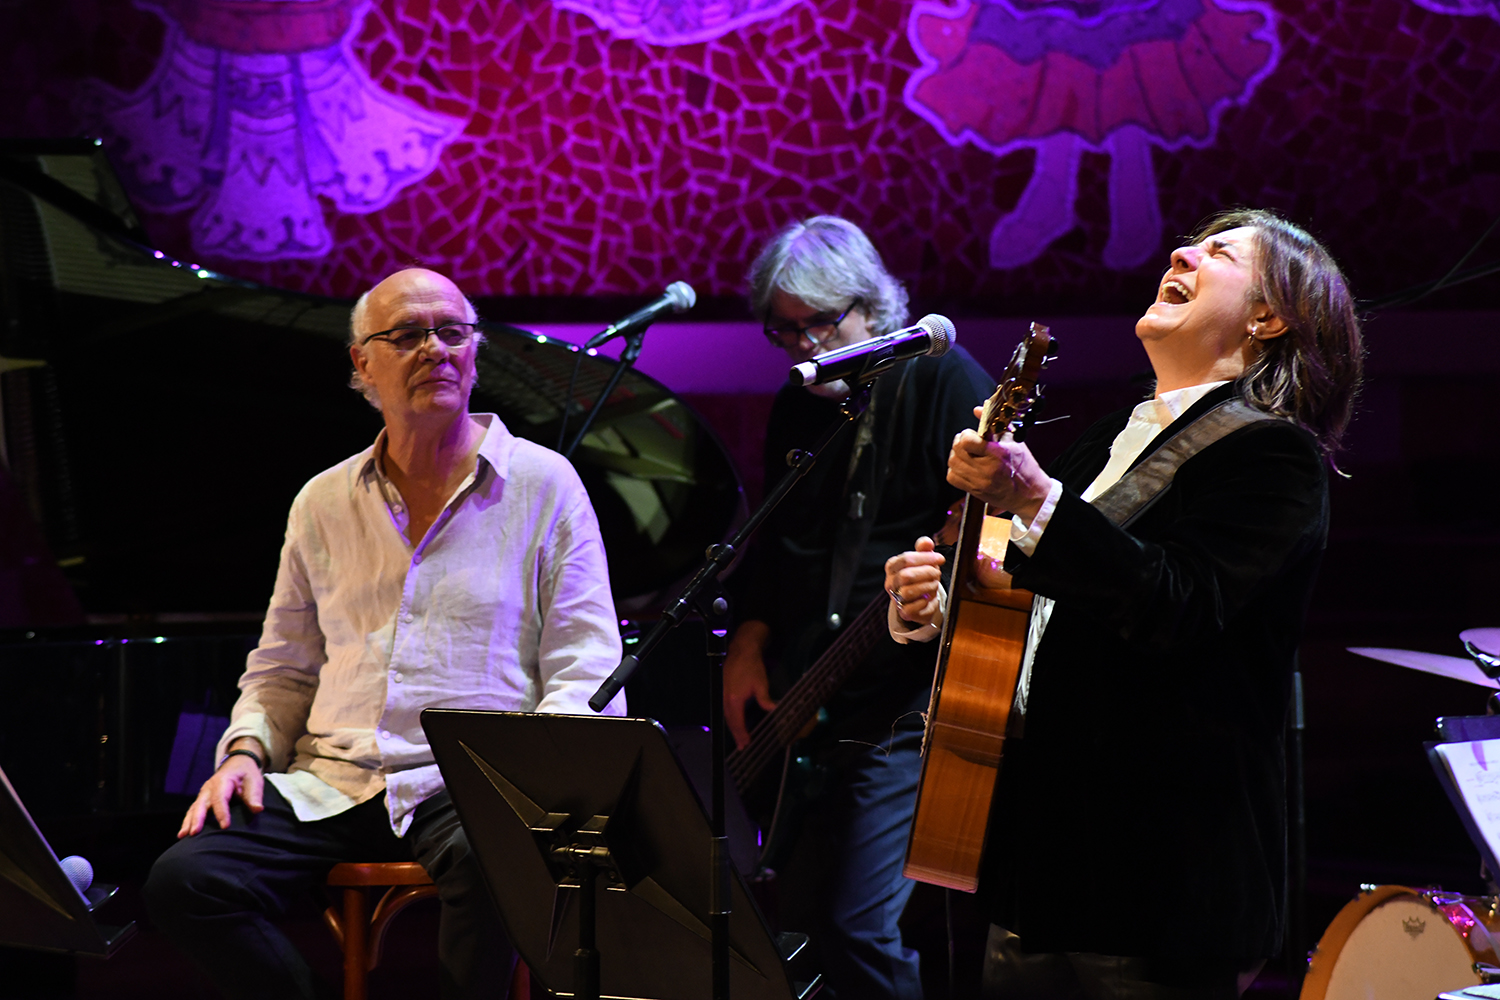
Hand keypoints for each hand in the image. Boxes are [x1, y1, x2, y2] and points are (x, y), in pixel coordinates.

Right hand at [179, 738, 264, 837]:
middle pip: (202, 804)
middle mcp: (209, 787)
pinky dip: (187, 821)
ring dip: (188, 822)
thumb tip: (258, 809)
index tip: (225, 827)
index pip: (220, 798)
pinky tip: (183, 834)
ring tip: (183, 836)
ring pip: (194, 808)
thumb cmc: (246, 774)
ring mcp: (204, 794)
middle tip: (195, 833)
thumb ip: (254, 796)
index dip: (222, 813)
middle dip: (198, 819)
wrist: (238, 764)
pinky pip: (192, 811)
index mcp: (223, 781)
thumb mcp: (254, 781)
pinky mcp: (202, 800)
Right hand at [724, 621, 777, 750]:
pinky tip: (737, 721)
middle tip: (742, 746)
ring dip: (733, 727)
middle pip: (730, 721)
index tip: (745, 745)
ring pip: (727, 715)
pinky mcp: (724, 690)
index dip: (741, 734)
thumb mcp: (761, 683)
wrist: (742, 650)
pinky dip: (731, 718)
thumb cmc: (751, 666)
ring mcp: (723, 694)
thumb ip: (765, 699)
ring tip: (740, 738)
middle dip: (736, 734)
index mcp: (734, 698)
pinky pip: (726, 709)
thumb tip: (773, 710)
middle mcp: (726, 698)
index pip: (737, 722)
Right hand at [885, 537, 945, 625]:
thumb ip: (924, 548)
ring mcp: (895, 598)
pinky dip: (924, 602)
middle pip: (906, 575)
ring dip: (927, 586)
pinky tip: (928, 597)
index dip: (925, 558)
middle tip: (937, 573)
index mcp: (893, 566)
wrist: (918, 599)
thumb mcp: (922, 560)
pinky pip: (912, 608)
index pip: (906, 559)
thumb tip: (926, 542)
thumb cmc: (919, 576)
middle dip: (927, 573)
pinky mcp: (904, 612)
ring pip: (909, 592)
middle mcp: (890, 582)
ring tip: (934, 584)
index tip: (940, 558)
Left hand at [947, 410, 1049, 522]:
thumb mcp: (1014, 442)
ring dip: (956, 454)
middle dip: (960, 441)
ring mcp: (979, 482)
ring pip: (952, 462)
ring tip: (967, 453)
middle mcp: (986, 469)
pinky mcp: (974, 491)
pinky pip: (952, 477)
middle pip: (957, 450)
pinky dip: (955, 469)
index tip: (973, 434)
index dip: (967, 434)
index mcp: (998, 454)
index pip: (967, 441)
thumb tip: (978, 409)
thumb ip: (994, 425)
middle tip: (968, 441)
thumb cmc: (1024, 467)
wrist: (1029, 495)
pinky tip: (965, 466)